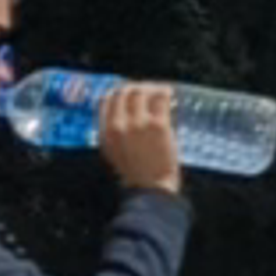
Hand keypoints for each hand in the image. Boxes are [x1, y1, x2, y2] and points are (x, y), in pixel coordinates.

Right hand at [97, 81, 182, 198]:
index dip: (119, 93)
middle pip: (124, 92)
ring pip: (141, 91)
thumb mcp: (113, 151)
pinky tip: (169, 93)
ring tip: (159, 91)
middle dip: (135, 88)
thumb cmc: (135, 171)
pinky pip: (160, 97)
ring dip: (151, 88)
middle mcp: (119, 125)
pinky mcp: (158, 125)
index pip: (107, 100)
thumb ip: (112, 132)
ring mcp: (139, 124)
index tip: (129, 93)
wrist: (151, 187)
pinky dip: (164, 91)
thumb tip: (115, 112)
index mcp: (107, 131)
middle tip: (146, 91)